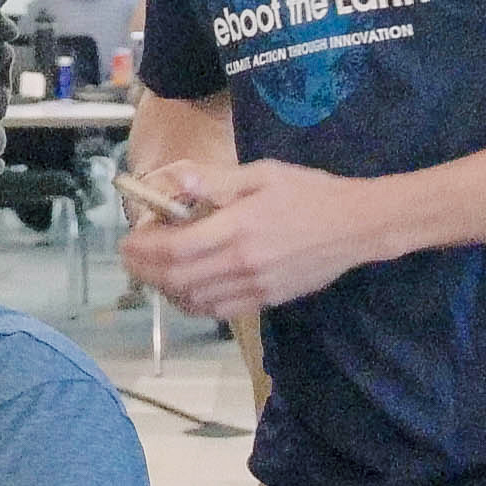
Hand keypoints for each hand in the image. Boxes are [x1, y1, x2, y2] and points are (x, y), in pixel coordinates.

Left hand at [122, 159, 386, 315]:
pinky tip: (186, 287)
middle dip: (144, 270)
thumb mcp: (261, 174)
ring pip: (193, 301)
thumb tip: (173, 182)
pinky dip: (192, 303)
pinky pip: (218, 311)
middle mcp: (242, 264)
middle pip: (176, 280)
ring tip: (156, 269)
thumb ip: (213, 181)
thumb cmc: (309, 192)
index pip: (173, 249)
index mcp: (238, 228)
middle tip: (132, 255)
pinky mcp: (266, 301)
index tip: (129, 240)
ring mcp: (254, 287)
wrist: (356, 225)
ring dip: (166, 288)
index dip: (142, 249)